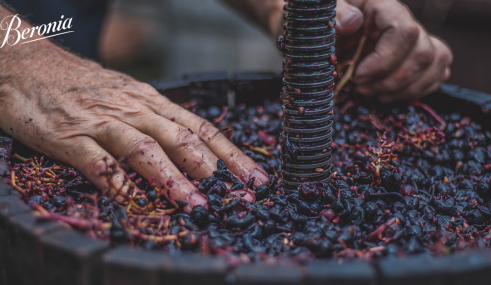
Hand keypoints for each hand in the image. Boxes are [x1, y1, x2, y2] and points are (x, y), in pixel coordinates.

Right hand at [0, 43, 267, 212]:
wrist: (25, 63)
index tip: (254, 177)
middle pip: (180, 137)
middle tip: (233, 195)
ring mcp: (101, 121)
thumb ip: (156, 122)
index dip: (230, 153)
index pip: (200, 127)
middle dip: (210, 167)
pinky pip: (95, 159)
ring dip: (170, 176)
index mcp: (151, 102)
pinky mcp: (68, 135)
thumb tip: (193, 150)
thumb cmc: (82, 85)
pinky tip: (127, 198)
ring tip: (191, 201)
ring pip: (143, 147)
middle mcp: (133, 109)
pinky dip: (113, 179)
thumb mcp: (127, 96)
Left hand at [334, 0, 452, 102]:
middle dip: (392, 80)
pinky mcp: (417, 55)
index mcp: (383, 7)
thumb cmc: (327, 23)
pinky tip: (390, 95)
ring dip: (406, 88)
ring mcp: (415, 38)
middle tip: (362, 88)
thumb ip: (337, 14)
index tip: (359, 75)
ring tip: (375, 94)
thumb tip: (353, 22)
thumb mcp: (323, 15)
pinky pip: (437, 71)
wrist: (329, 33)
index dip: (384, 60)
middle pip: (422, 53)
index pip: (404, 32)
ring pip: (435, 62)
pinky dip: (417, 89)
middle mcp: (404, 20)